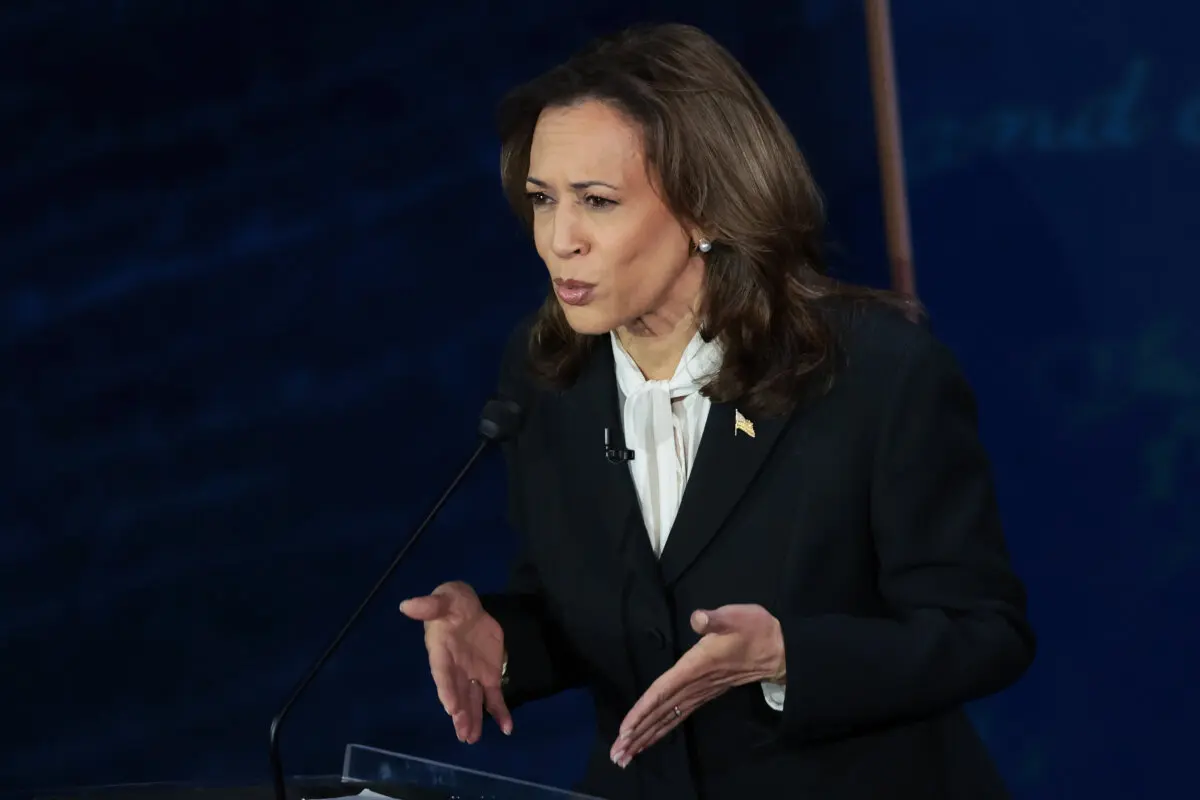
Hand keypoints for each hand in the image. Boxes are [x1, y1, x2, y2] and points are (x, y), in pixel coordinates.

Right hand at [400, 581, 511, 742]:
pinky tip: (506, 728)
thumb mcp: (443, 599)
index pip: (443, 675)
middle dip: (461, 714)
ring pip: (473, 702)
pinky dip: (500, 712)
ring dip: (474, 720)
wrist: (468, 606)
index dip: (447, 691)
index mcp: (441, 653)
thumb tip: (407, 605)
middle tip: (465, 734)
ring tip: (473, 739)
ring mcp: (472, 675)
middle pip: (458, 694)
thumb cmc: (451, 602)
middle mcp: (455, 670)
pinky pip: (494, 697)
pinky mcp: (488, 676)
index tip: (451, 708)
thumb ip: (430, 605)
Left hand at [610, 604, 784, 766]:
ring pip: (668, 718)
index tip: (625, 729)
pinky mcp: (705, 694)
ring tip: (626, 754)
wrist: (782, 649)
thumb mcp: (736, 617)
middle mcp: (695, 684)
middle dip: (638, 733)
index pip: (663, 691)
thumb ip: (715, 619)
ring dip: (647, 736)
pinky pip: (678, 715)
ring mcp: (701, 692)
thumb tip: (697, 618)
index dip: (643, 710)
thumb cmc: (756, 630)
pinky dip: (661, 728)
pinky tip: (650, 737)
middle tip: (617, 754)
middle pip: (661, 713)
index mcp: (695, 667)